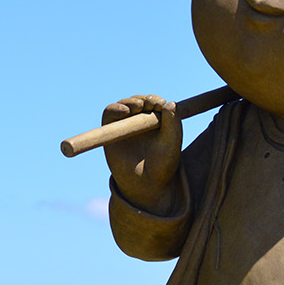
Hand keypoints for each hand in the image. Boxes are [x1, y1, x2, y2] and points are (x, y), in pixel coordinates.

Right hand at [102, 94, 181, 212]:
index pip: (154, 103)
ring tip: (139, 106)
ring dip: (131, 102)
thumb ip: (173, 124)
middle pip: (139, 101)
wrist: (146, 185)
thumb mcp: (172, 143)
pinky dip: (115, 109)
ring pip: (125, 105)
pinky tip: (124, 111)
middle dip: (145, 100)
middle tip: (151, 105)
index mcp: (155, 122)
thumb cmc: (162, 166)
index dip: (156, 100)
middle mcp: (139, 122)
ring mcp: (124, 126)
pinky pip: (109, 114)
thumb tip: (171, 102)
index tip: (161, 105)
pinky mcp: (110, 131)